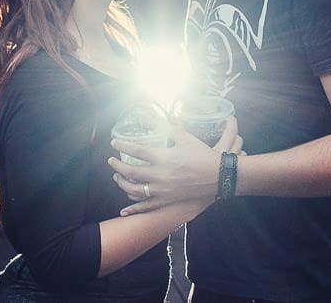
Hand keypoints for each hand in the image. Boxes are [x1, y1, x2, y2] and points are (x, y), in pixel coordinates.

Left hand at [109, 117, 243, 216]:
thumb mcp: (185, 137)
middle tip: (111, 161)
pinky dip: (133, 208)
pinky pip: (146, 207)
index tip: (114, 142)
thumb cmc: (202, 155)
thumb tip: (157, 121)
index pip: (136, 150)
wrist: (218, 176)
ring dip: (122, 183)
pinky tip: (124, 209)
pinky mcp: (167, 201)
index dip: (122, 145)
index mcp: (162, 157)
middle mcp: (159, 175)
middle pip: (130, 171)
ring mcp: (162, 191)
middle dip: (117, 166)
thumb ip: (169, 128)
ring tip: (117, 177)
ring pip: (134, 190)